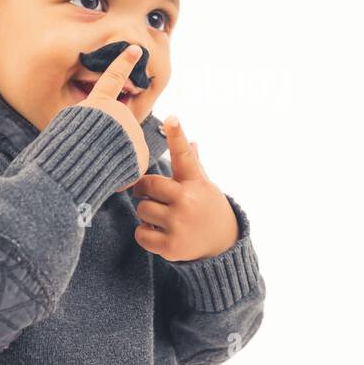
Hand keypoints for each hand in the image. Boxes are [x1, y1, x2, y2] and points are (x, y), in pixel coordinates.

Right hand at [71, 43, 149, 189]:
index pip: (112, 78)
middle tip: (89, 151)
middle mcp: (119, 114)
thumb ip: (85, 121)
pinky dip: (121, 174)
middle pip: (117, 127)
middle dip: (109, 141)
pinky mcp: (141, 154)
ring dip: (113, 159)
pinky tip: (109, 176)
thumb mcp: (66, 126)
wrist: (74, 169)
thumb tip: (98, 127)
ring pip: (125, 148)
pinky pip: (132, 166)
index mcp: (98, 104)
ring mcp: (133, 133)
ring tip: (96, 164)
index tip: (135, 50)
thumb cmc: (60, 150)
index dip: (123, 63)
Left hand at [130, 115, 239, 260]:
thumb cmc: (208, 207)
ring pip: (142, 210)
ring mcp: (179, 224)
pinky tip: (160, 233)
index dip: (177, 135)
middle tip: (154, 197)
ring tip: (162, 218)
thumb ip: (193, 164)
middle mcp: (187, 201)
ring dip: (146, 214)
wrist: (222, 245)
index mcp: (194, 182)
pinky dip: (145, 234)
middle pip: (147, 186)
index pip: (184, 155)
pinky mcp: (171, 247)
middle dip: (146, 192)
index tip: (171, 118)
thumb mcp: (204, 185)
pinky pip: (140, 234)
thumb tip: (192, 140)